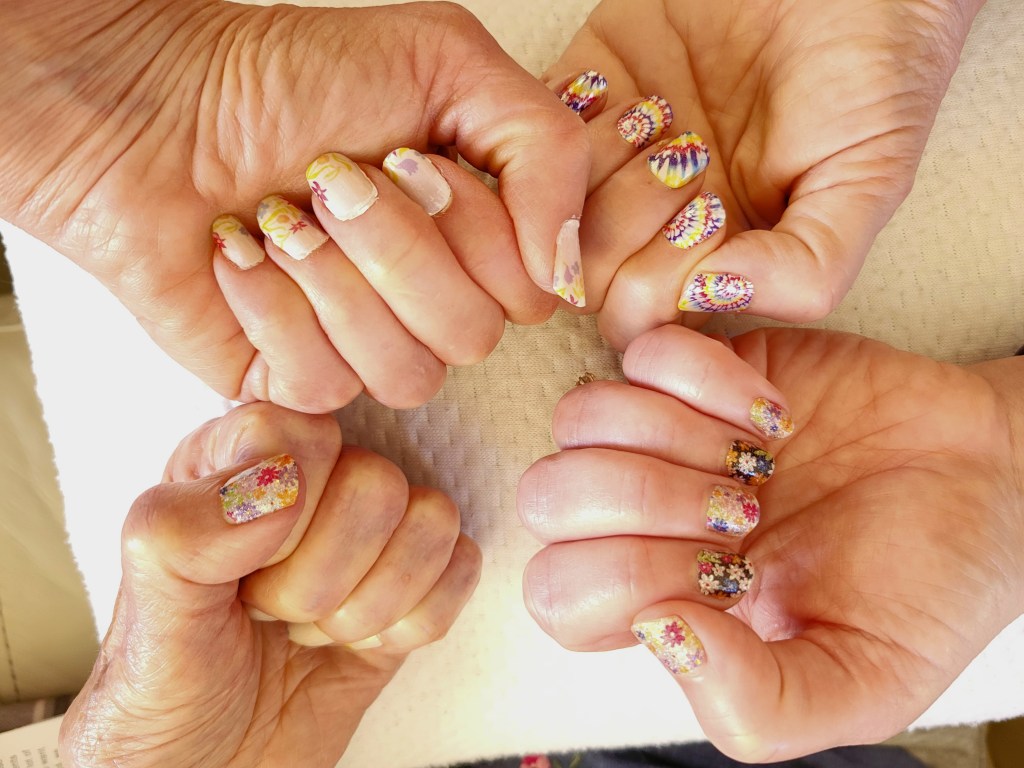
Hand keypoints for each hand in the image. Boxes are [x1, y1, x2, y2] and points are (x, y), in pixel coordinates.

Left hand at [1, 0, 588, 410]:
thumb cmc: (294, 78)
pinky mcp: (293, 382)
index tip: (403, 159)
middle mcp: (431, 303)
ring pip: (405, 373)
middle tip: (332, 182)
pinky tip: (239, 254)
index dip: (473, 231)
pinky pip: (319, 386)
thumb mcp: (447, 61)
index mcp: (479, 239)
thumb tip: (565, 272)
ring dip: (333, 278)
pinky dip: (270, 305)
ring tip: (282, 218)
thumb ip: (546, 149)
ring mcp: (364, 349)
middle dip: (395, 246)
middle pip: (471, 337)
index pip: (531, 291)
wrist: (157, 107)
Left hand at [60, 403, 480, 766]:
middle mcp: (309, 482)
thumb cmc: (167, 692)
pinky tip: (359, 642)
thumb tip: (276, 484)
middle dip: (323, 579)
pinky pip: (462, 568)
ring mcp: (368, 532)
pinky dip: (412, 625)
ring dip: (369, 605)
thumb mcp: (148, 615)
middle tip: (275, 612)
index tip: (248, 568)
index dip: (286, 510)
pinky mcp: (414, 580)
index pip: (302, 432)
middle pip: (377, 484)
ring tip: (312, 629)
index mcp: (233, 462)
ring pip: (431, 520)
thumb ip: (183, 533)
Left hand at [518, 324, 1023, 760]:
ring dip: (672, 438)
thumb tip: (657, 632)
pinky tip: (771, 413)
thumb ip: (752, 702)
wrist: (990, 481)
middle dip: (641, 503)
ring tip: (758, 460)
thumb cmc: (924, 588)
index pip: (558, 593)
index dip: (622, 580)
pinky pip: (644, 351)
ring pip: (581, 419)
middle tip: (741, 510)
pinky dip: (705, 378)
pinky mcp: (703, 366)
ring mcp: (666, 435)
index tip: (727, 574)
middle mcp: (644, 519)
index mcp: (661, 603)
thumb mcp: (858, 684)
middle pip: (548, 497)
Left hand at [544, 0, 981, 348]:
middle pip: (589, 274)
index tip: (712, 212)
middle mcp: (657, 222)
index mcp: (716, 259)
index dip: (661, 282)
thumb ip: (807, 267)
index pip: (644, 319)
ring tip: (664, 115)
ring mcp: (617, 161)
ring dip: (603, 166)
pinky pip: (534, 138)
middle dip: (629, 223)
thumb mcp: (867, 183)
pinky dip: (572, 117)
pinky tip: (627, 89)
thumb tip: (716, 299)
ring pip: (553, 210)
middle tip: (687, 158)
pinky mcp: (586, 93)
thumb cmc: (870, 72)